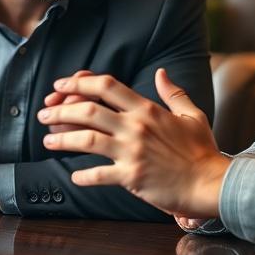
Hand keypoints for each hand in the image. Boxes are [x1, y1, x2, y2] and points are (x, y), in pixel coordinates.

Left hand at [39, 68, 231, 218]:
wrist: (210, 182)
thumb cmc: (202, 150)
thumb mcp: (191, 115)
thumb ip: (173, 93)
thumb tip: (161, 72)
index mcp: (148, 109)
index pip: (106, 87)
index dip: (79, 83)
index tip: (61, 86)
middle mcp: (136, 127)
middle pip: (88, 111)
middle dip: (60, 110)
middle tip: (44, 114)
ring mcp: (132, 152)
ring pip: (86, 140)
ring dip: (62, 139)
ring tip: (48, 141)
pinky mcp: (131, 177)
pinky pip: (98, 175)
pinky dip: (82, 176)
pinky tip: (75, 176)